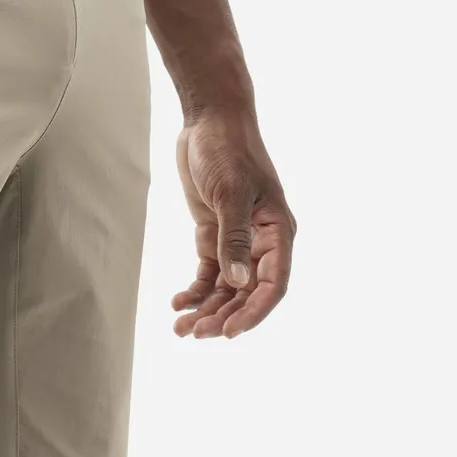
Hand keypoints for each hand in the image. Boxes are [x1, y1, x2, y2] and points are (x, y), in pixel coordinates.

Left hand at [172, 111, 294, 338]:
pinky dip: (195, 289)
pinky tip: (178, 302)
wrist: (210, 122)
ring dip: (206, 309)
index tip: (229, 332)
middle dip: (223, 316)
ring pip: (226, 287)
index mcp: (278, 232)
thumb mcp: (231, 192)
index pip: (273, 285)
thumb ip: (233, 238)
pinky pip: (208, 272)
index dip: (253, 312)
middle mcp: (261, 241)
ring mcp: (237, 239)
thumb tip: (238, 282)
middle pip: (246, 293)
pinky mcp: (214, 234)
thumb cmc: (229, 150)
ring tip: (181, 328)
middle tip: (195, 333)